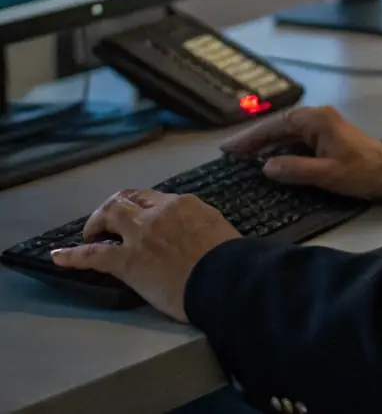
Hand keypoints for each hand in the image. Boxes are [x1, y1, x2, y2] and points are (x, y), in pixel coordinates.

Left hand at [50, 189, 238, 320]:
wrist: (225, 276)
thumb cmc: (229, 258)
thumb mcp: (217, 228)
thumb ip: (199, 225)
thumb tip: (196, 234)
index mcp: (182, 204)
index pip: (153, 199)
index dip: (139, 207)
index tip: (137, 217)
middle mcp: (158, 212)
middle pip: (126, 199)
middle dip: (113, 207)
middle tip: (107, 222)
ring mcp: (141, 234)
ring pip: (109, 215)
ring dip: (96, 222)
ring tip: (89, 233)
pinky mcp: (128, 261)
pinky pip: (93, 255)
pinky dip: (73, 255)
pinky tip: (58, 257)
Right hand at [222, 105, 381, 201]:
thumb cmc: (362, 172)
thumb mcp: (327, 175)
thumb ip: (295, 169)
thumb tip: (266, 167)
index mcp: (316, 120)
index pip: (276, 126)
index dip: (251, 138)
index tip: (230, 148)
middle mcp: (317, 118)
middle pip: (279, 126)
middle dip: (254, 139)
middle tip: (230, 153)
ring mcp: (322, 127)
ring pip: (287, 133)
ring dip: (266, 144)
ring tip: (243, 158)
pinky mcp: (327, 138)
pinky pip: (297, 140)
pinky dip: (281, 149)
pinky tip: (270, 161)